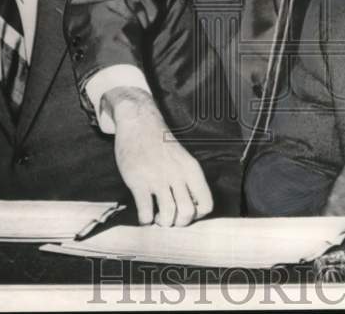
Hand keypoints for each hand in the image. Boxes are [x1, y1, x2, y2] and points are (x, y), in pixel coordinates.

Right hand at [106, 86, 212, 226]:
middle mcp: (177, 174)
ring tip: (156, 217)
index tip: (185, 212)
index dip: (197, 215)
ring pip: (168, 215)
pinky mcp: (138, 181)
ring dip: (162, 223)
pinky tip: (144, 214)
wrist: (140, 122)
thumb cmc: (160, 144)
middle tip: (169, 218)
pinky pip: (145, 212)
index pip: (206, 204)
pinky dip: (145, 220)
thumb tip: (189, 210)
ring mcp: (157, 178)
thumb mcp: (182, 158)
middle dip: (178, 223)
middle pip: (188, 213)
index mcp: (192, 169)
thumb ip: (187, 180)